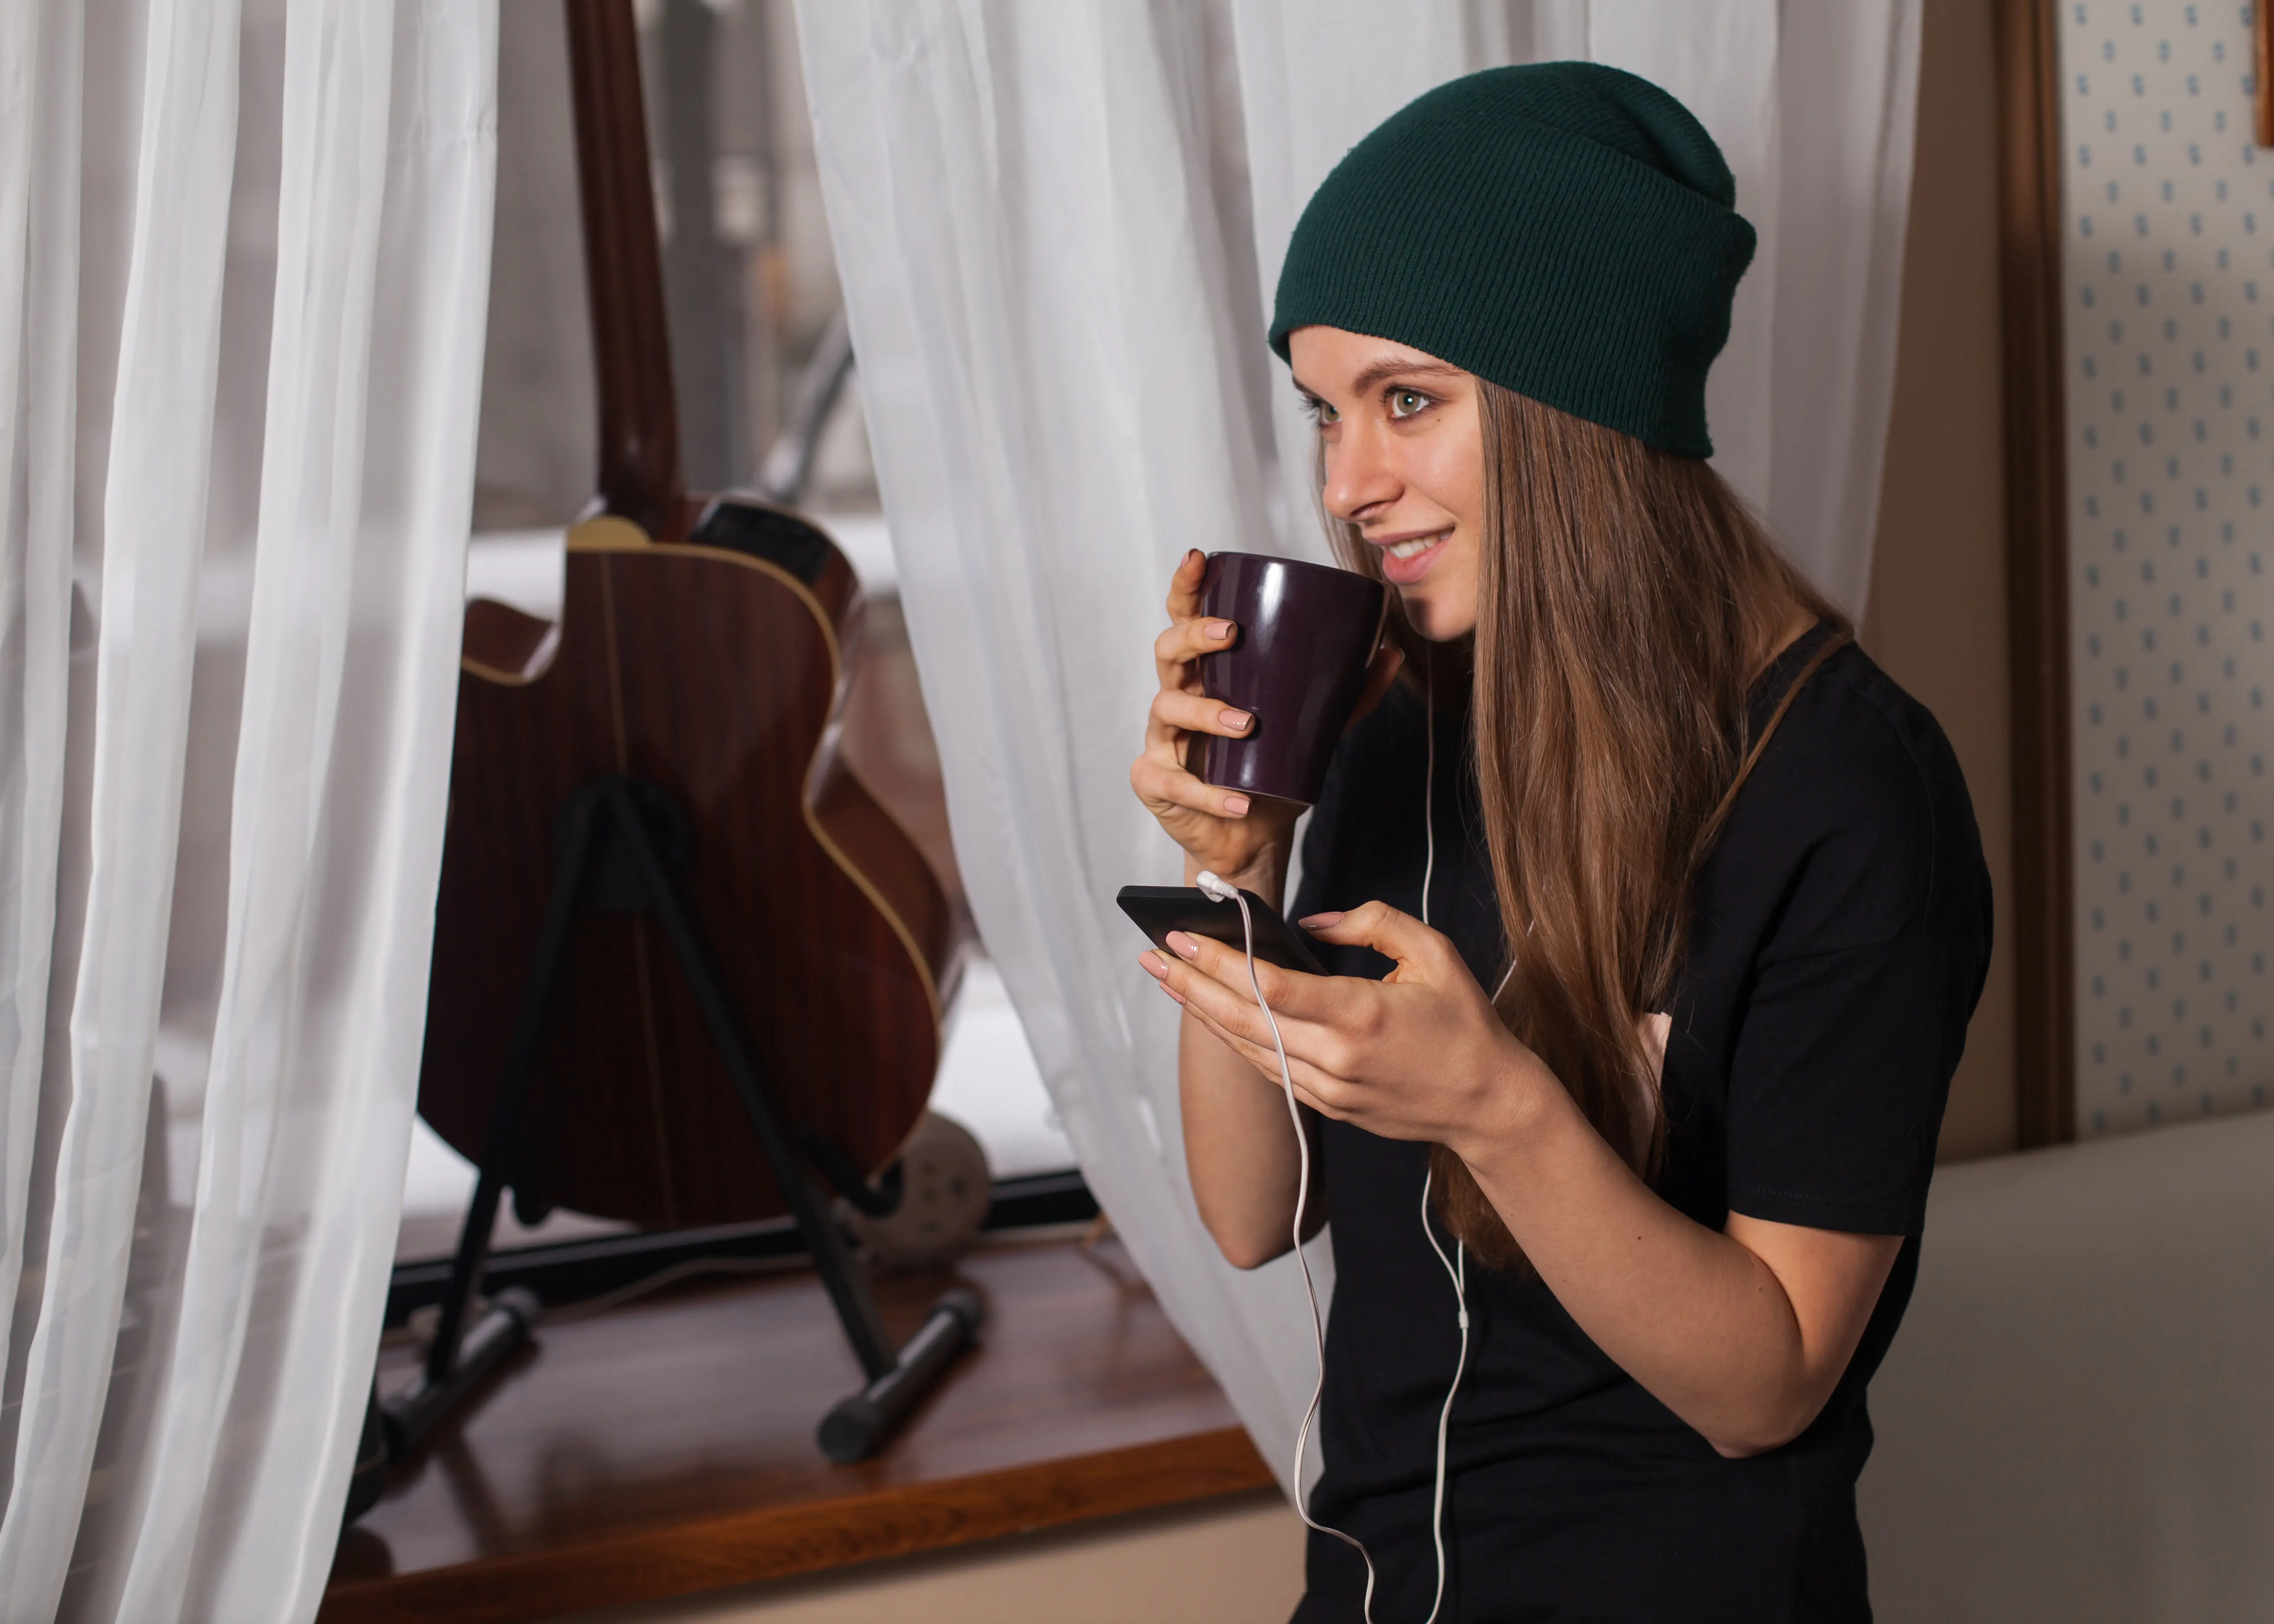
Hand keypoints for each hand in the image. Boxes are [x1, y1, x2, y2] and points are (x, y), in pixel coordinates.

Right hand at [1130, 550, 1401, 895]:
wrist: (1249, 834)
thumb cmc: (1270, 768)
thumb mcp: (1313, 727)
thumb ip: (1348, 693)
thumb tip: (1391, 653)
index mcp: (1208, 672)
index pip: (1186, 617)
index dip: (1186, 586)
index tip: (1198, 558)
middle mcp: (1178, 695)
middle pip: (1168, 650)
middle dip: (1194, 636)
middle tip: (1229, 635)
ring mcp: (1162, 739)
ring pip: (1168, 709)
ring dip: (1207, 713)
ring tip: (1247, 724)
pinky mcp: (1154, 782)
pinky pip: (1173, 781)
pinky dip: (1207, 792)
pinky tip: (1237, 800)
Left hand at [1140, 898, 1544, 1161]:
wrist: (1488, 1104)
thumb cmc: (1465, 1023)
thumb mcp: (1434, 953)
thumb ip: (1373, 923)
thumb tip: (1312, 924)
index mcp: (1361, 1015)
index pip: (1271, 988)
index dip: (1221, 961)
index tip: (1184, 936)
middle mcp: (1337, 1058)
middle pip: (1245, 1020)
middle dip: (1192, 985)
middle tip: (1153, 955)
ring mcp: (1329, 1088)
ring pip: (1249, 1049)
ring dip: (1204, 1013)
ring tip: (1168, 980)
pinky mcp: (1329, 1106)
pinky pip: (1269, 1070)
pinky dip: (1235, 1041)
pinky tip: (1212, 1017)